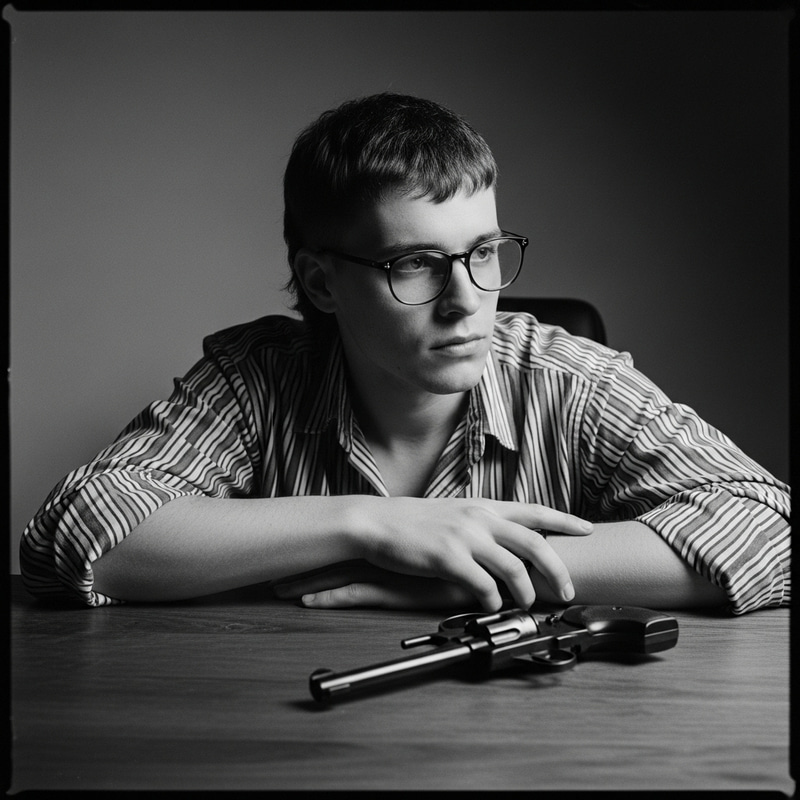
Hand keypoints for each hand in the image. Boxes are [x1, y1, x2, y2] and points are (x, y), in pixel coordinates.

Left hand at [272, 560, 475, 609]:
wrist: (484, 571)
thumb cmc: (466, 565)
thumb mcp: (440, 563)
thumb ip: (427, 559)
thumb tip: (414, 560)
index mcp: (394, 548)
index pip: (349, 546)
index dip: (321, 550)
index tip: (295, 555)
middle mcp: (385, 555)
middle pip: (335, 558)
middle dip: (304, 567)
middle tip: (275, 575)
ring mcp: (386, 572)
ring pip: (337, 575)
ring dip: (306, 583)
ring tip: (279, 589)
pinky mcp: (394, 591)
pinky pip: (354, 595)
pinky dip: (328, 599)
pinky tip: (307, 602)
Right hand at [298, 497, 591, 610]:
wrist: (377, 522)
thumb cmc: (412, 521)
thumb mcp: (453, 512)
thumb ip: (481, 523)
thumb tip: (503, 541)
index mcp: (483, 506)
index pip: (535, 510)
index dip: (565, 519)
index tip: (587, 529)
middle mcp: (480, 518)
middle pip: (535, 543)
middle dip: (558, 569)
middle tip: (567, 590)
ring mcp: (465, 537)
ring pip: (514, 568)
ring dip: (526, 592)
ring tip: (526, 604)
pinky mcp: (448, 558)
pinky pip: (483, 585)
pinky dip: (493, 600)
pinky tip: (490, 605)